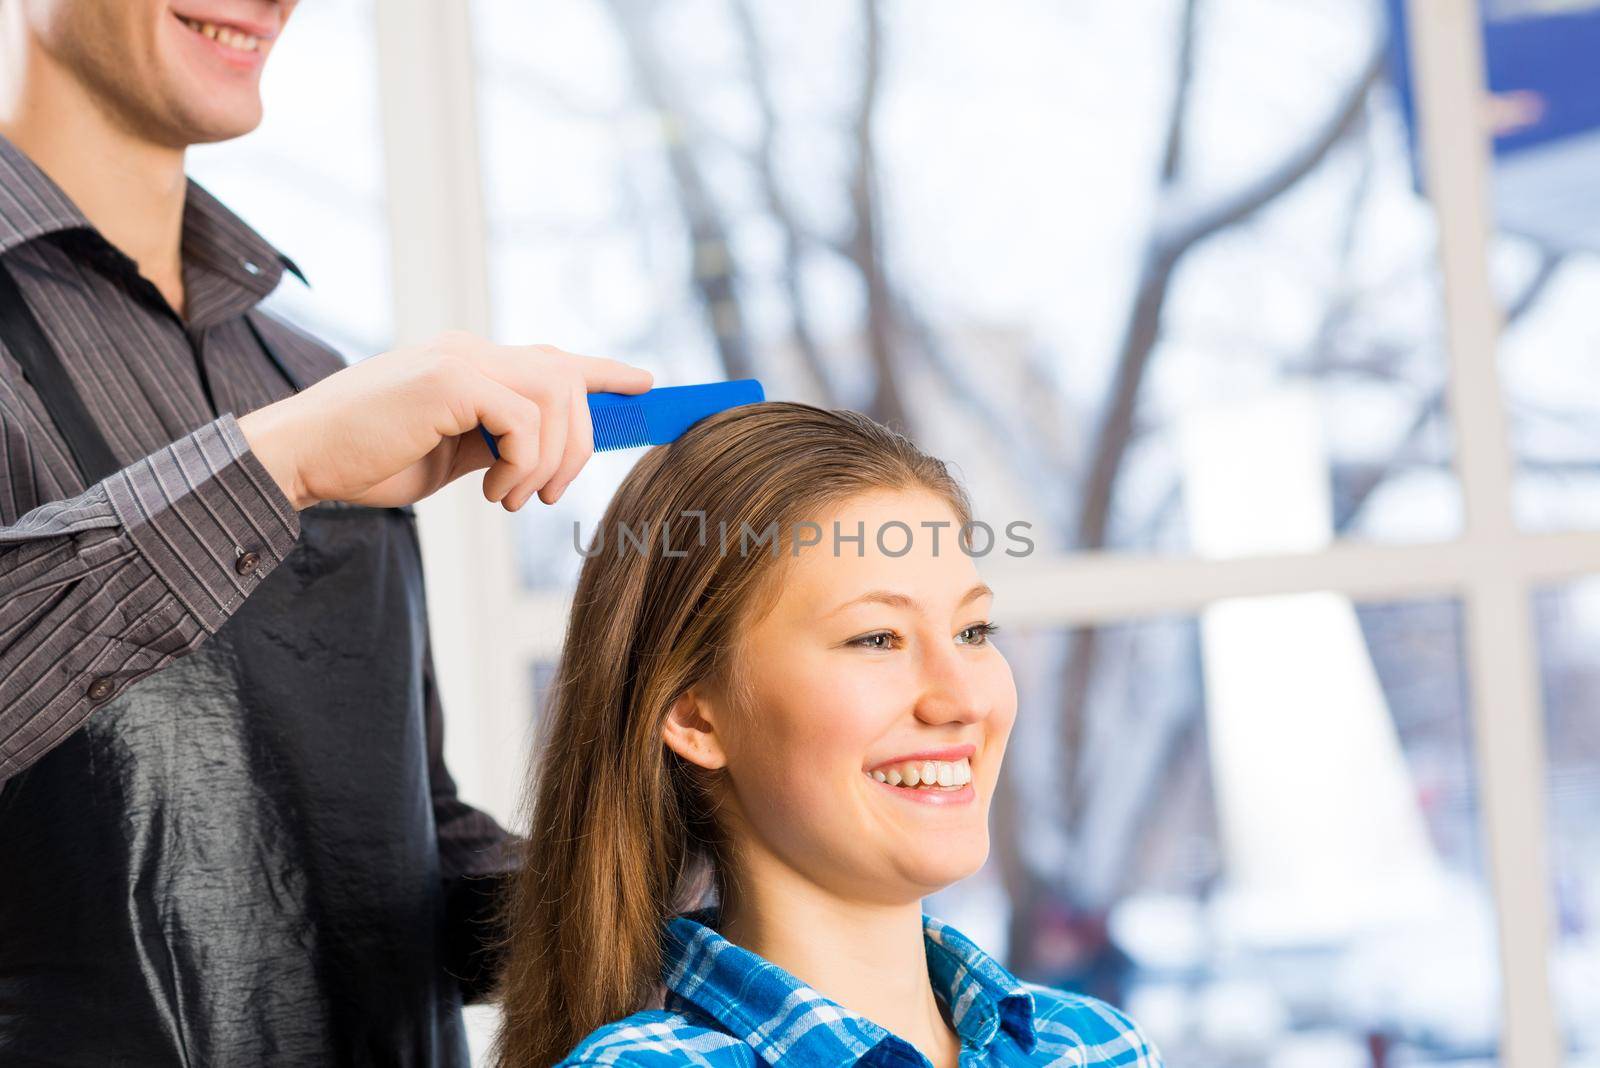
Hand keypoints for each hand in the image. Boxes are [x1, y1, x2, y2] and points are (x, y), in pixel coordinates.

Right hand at [236, 331, 652, 510]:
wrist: (298, 459)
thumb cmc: (364, 460)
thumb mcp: (446, 453)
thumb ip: (492, 441)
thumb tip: (539, 455)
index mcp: (468, 364)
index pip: (551, 357)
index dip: (603, 371)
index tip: (645, 385)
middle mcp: (469, 350)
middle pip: (566, 379)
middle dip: (580, 443)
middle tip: (549, 496)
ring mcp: (459, 359)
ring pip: (555, 399)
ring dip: (549, 462)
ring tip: (511, 499)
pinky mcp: (450, 380)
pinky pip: (525, 419)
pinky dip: (522, 464)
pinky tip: (492, 491)